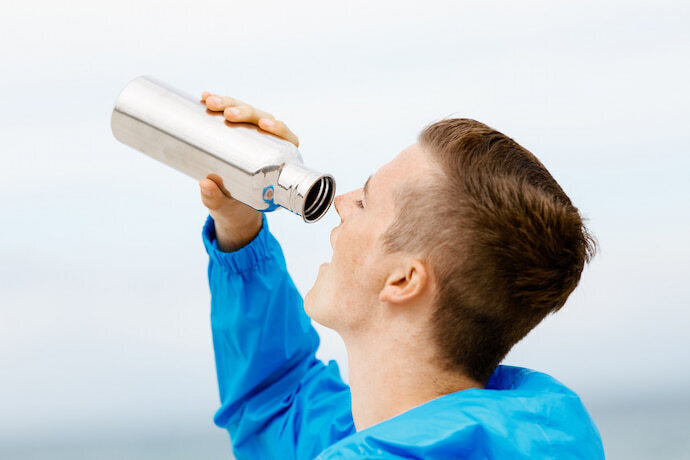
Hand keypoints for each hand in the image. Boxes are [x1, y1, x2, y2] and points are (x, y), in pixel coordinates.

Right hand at [199, 91, 298, 250]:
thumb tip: (204, 184)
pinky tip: (204, 97)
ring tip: (210, 102)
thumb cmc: (236, 209)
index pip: (285, 137)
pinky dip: (217, 104)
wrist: (228, 208)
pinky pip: (227, 113)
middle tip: (227, 113)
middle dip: (244, 112)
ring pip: (244, 112)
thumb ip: (217, 199)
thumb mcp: (227, 207)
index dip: (278, 128)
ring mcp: (250, 134)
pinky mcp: (234, 131)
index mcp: (280, 161)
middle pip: (261, 119)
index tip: (264, 125)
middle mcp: (267, 143)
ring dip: (228, 103)